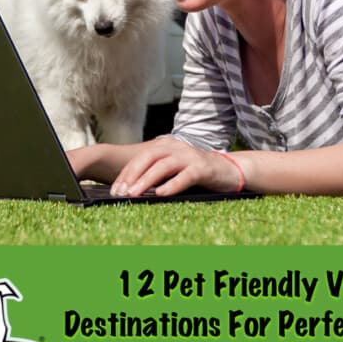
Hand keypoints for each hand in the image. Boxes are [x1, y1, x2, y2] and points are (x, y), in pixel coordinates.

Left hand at [109, 137, 243, 197]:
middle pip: (148, 158)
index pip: (140, 158)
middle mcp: (176, 147)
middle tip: (120, 192)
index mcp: (165, 146)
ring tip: (134, 194)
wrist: (228, 170)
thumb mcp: (172, 170)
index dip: (126, 173)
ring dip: (146, 181)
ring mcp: (189, 156)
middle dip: (132, 176)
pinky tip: (161, 195)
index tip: (114, 190)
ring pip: (163, 166)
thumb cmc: (195, 173)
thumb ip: (155, 175)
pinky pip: (184, 176)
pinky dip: (171, 185)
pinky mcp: (202, 168)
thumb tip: (129, 190)